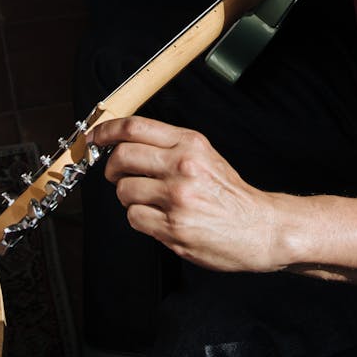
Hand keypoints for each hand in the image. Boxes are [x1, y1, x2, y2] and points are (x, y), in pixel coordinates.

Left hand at [89, 116, 283, 271]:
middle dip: (111, 167)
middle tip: (116, 174)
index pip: (135, 127)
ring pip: (124, 190)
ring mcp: (177, 198)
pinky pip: (134, 218)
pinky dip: (140, 218)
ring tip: (148, 200)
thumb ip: (170, 146)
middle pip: (122, 156)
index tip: (95, 137)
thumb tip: (125, 142)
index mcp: (190, 144)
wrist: (261, 228)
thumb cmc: (231, 194)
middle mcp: (182, 167)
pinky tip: (158, 218)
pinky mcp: (173, 227)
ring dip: (128, 197)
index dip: (106, 131)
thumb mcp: (205, 155)